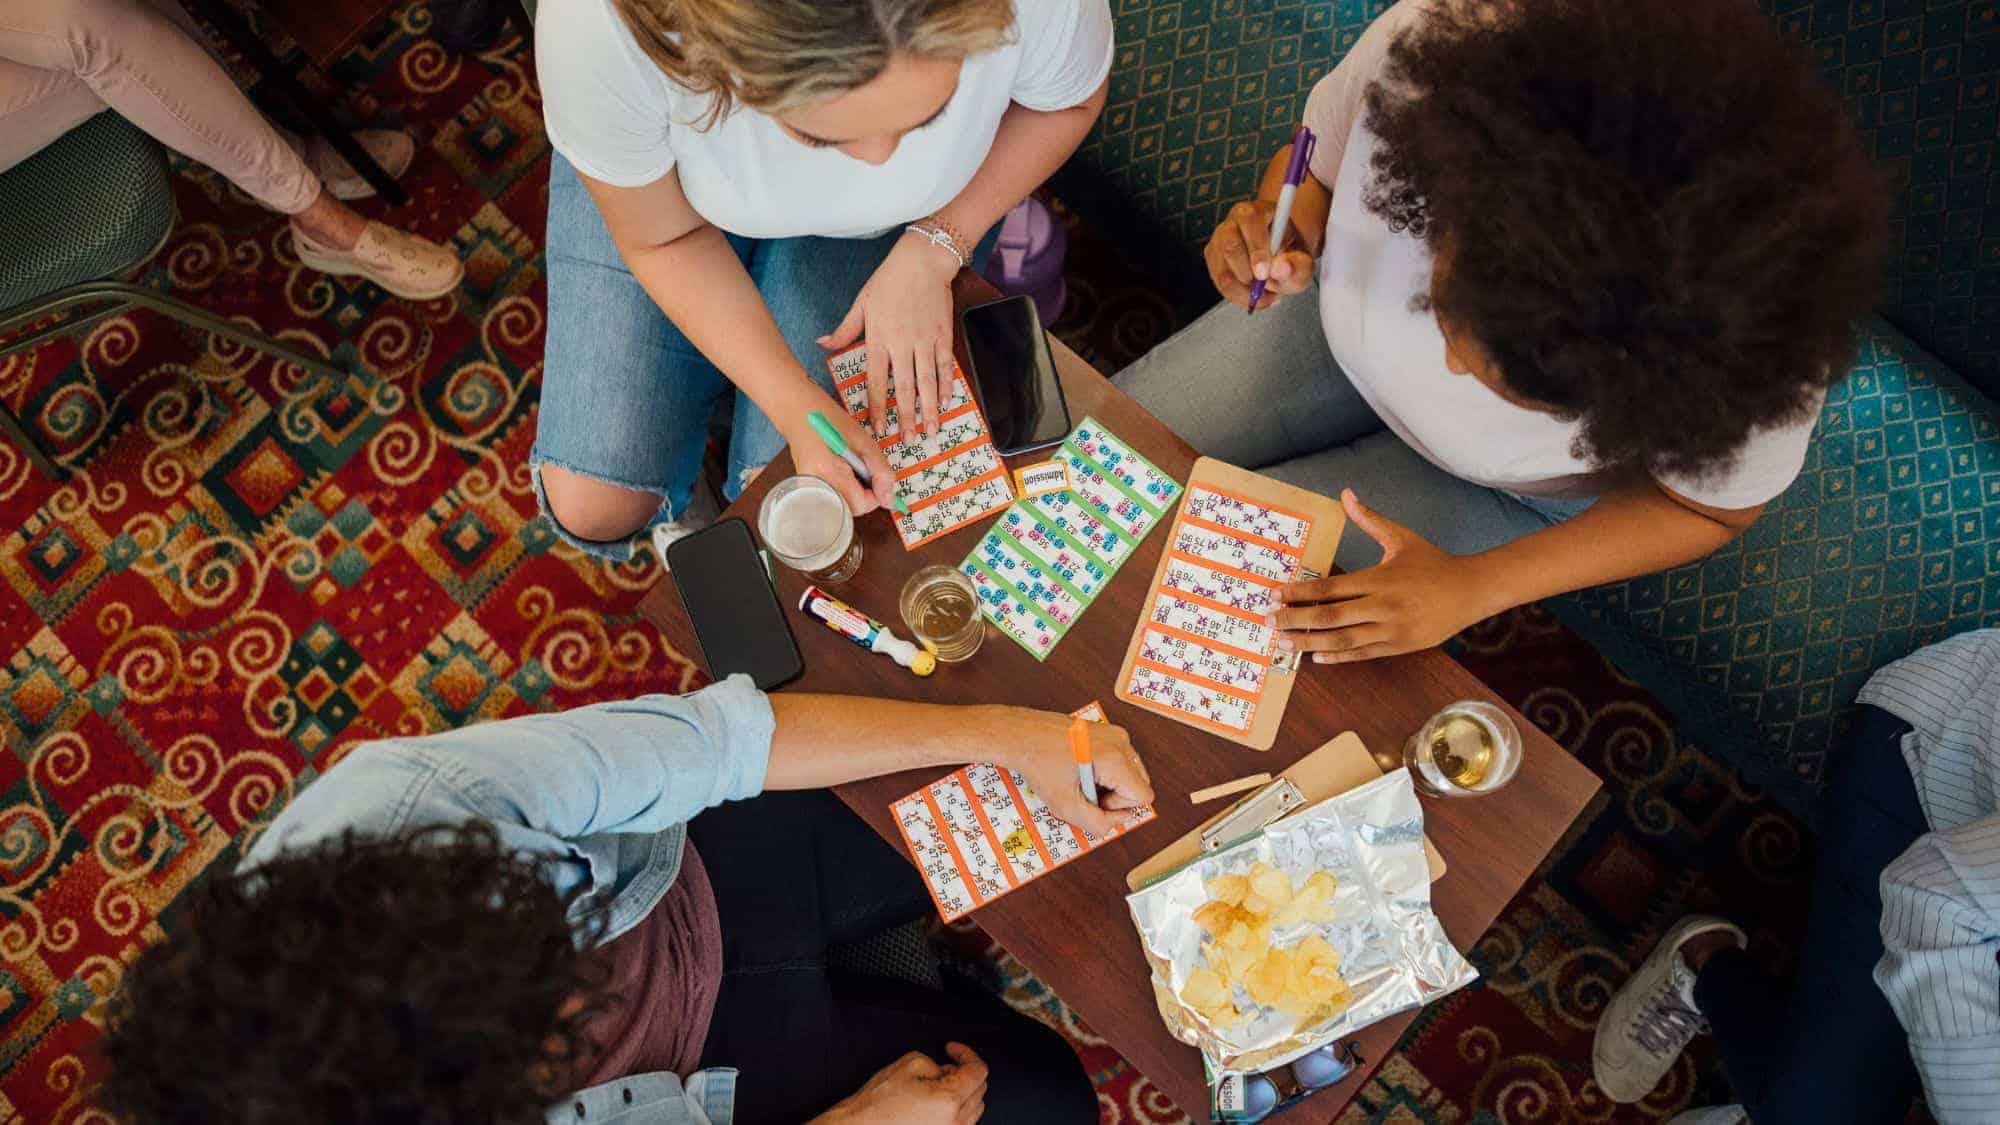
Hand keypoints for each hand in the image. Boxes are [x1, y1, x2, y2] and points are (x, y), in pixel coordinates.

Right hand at [784, 389, 896, 514]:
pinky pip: (834, 499)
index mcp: (828, 471)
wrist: (799, 412)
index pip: (860, 504)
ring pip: (843, 507)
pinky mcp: (808, 490)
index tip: (878, 478)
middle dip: (866, 495)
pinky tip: (842, 471)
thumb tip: (890, 501)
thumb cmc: (831, 421)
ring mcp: (809, 489)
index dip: (876, 495)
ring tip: (851, 468)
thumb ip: (880, 471)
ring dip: (856, 492)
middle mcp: (815, 486)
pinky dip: (844, 489)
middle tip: (864, 469)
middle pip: (851, 510)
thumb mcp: (864, 442)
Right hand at [811, 1044, 988, 1124]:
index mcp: (950, 1100)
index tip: (953, 1050)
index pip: (978, 1070)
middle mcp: (955, 1122)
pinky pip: (961, 1122)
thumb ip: (937, 1062)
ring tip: (933, 1087)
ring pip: (973, 1108)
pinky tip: (932, 1104)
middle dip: (963, 1073)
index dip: (965, 1054)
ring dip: (961, 1092)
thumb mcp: (909, 1064)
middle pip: (979, 1089)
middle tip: (941, 1067)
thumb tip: (947, 1070)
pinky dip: (954, 1109)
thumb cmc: (878, 1105)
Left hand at [819, 230, 960, 438]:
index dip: (878, 406)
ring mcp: (925, 340)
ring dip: (930, 408)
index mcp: (879, 338)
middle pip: (905, 387)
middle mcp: (902, 343)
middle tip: (910, 440)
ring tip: (932, 430)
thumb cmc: (888, 281)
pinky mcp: (943, 335)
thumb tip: (822, 344)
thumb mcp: (861, 303)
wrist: (922, 261)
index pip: (877, 380)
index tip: (878, 428)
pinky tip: (947, 402)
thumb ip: (844, 330)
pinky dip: (947, 385)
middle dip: (907, 416)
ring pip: (928, 381)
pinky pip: (945, 366)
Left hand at [1001, 708, 1151, 837]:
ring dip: (1110, 786)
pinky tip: (1080, 771)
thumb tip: (1116, 822)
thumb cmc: (1038, 762)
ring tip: (1080, 781)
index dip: (1119, 808)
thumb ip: (1096, 823)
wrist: (1021, 735)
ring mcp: (1115, 734)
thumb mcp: (1065, 804)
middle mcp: (1120, 741)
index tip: (1093, 801)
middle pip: (1140, 785)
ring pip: (1130, 774)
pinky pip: (1120, 761)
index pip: (1143, 796)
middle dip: (1116, 797)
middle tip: (1085, 794)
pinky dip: (1105, 772)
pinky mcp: (1107, 732)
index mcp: (1114, 757)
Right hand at [1205, 199, 1314, 310]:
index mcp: (1256, 212)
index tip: (1264, 274)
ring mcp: (1218, 241)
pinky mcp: (1212, 259)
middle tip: (1265, 288)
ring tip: (1266, 295)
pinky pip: (1220, 284)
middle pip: (1230, 247)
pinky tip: (1255, 296)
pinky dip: (1239, 297)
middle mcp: (1232, 223)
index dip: (1257, 249)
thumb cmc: (1289, 255)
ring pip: (1222, 271)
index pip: (1250, 222)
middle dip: (1247, 274)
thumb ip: (1298, 265)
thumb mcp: (1302, 259)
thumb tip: (1281, 270)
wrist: (1278, 258)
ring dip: (1244, 291)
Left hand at [1273, 490, 1503, 662]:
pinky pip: (1363, 654)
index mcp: (1379, 579)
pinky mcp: (1399, 646)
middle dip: (1295, 620)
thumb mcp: (1401, 538)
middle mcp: (1382, 607)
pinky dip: (1338, 656)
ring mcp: (1391, 630)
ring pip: (1343, 640)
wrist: (1471, 591)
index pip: (1330, 588)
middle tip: (1268, 622)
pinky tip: (1316, 656)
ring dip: (1309, 643)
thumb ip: (1370, 519)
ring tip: (1283, 644)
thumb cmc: (1433, 563)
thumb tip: (1346, 493)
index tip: (1275, 595)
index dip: (1299, 593)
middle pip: (1330, 617)